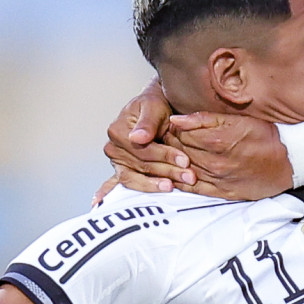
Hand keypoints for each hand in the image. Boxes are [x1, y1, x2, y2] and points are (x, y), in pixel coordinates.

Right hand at [103, 79, 194, 193]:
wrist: (156, 110)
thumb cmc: (155, 106)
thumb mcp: (153, 107)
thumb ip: (147, 123)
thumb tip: (137, 138)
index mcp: (118, 131)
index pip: (144, 150)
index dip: (165, 156)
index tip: (185, 160)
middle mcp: (114, 149)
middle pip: (142, 166)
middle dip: (168, 171)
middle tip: (189, 176)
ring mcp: (118, 163)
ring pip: (136, 179)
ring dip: (156, 185)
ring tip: (174, 186)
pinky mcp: (124, 172)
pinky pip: (126, 185)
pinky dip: (130, 191)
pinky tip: (129, 198)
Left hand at [157, 111, 293, 199]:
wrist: (289, 161)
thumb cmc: (266, 136)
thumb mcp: (238, 119)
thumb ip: (205, 118)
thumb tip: (176, 119)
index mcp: (216, 140)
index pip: (179, 133)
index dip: (170, 129)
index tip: (166, 126)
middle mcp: (214, 162)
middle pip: (178, 152)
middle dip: (168, 145)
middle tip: (162, 139)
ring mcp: (218, 179)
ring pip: (184, 170)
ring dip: (172, 164)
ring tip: (167, 155)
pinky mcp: (223, 192)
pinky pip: (195, 189)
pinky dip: (182, 183)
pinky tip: (175, 177)